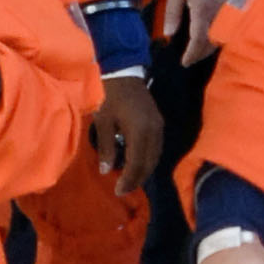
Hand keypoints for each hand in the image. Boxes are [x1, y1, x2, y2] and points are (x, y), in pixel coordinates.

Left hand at [90, 74, 162, 191]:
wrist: (125, 73)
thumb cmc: (110, 97)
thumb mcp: (104, 122)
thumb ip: (105, 147)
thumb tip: (105, 171)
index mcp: (139, 131)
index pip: (137, 163)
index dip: (129, 179)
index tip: (118, 190)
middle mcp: (154, 131)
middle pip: (149, 163)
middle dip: (137, 179)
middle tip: (123, 189)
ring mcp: (159, 127)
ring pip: (155, 157)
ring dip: (144, 171)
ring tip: (130, 180)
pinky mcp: (159, 123)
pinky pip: (156, 148)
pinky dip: (148, 160)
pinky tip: (137, 164)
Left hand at [162, 0, 233, 65]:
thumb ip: (173, 12)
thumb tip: (169, 34)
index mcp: (202, 8)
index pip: (199, 39)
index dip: (192, 54)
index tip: (184, 62)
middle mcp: (219, 10)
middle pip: (213, 41)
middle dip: (201, 53)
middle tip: (189, 58)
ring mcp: (229, 6)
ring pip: (222, 34)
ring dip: (211, 45)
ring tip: (198, 49)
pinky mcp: (234, 0)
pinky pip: (228, 23)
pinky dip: (220, 33)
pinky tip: (211, 33)